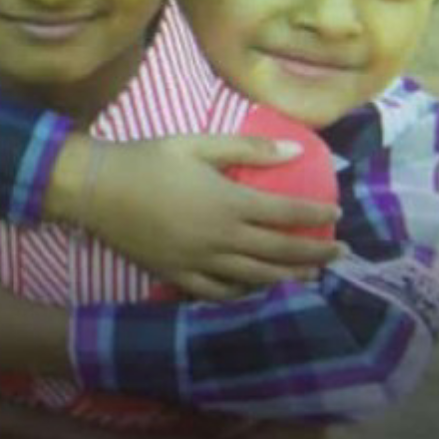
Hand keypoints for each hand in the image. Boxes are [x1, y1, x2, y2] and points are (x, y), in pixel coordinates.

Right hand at [81, 135, 340, 299]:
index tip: (337, 214)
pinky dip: (246, 294)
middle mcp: (222, 239)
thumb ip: (248, 149)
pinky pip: (221, 293)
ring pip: (256, 277)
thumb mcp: (198, 144)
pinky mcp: (179, 277)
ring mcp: (201, 263)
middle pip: (279, 252)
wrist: (99, 189)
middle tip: (340, 252)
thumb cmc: (149, 159)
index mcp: (229, 203)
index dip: (315, 215)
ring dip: (290, 277)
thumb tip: (295, 150)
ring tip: (313, 276)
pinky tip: (259, 292)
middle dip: (314, 253)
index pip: (285, 214)